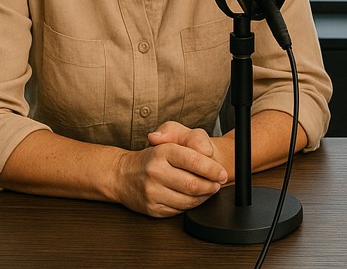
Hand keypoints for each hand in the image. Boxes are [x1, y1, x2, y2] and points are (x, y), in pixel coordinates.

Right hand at [111, 122, 228, 216]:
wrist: (123, 174)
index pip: (193, 160)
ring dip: (204, 197)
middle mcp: (155, 172)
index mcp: (162, 152)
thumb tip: (206, 150)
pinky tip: (195, 197)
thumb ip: (192, 137)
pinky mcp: (152, 208)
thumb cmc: (154, 155)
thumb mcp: (172, 136)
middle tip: (219, 183)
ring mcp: (152, 192)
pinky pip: (179, 210)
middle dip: (211, 185)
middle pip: (193, 184)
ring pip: (188, 200)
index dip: (212, 169)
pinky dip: (191, 205)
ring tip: (210, 189)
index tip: (222, 173)